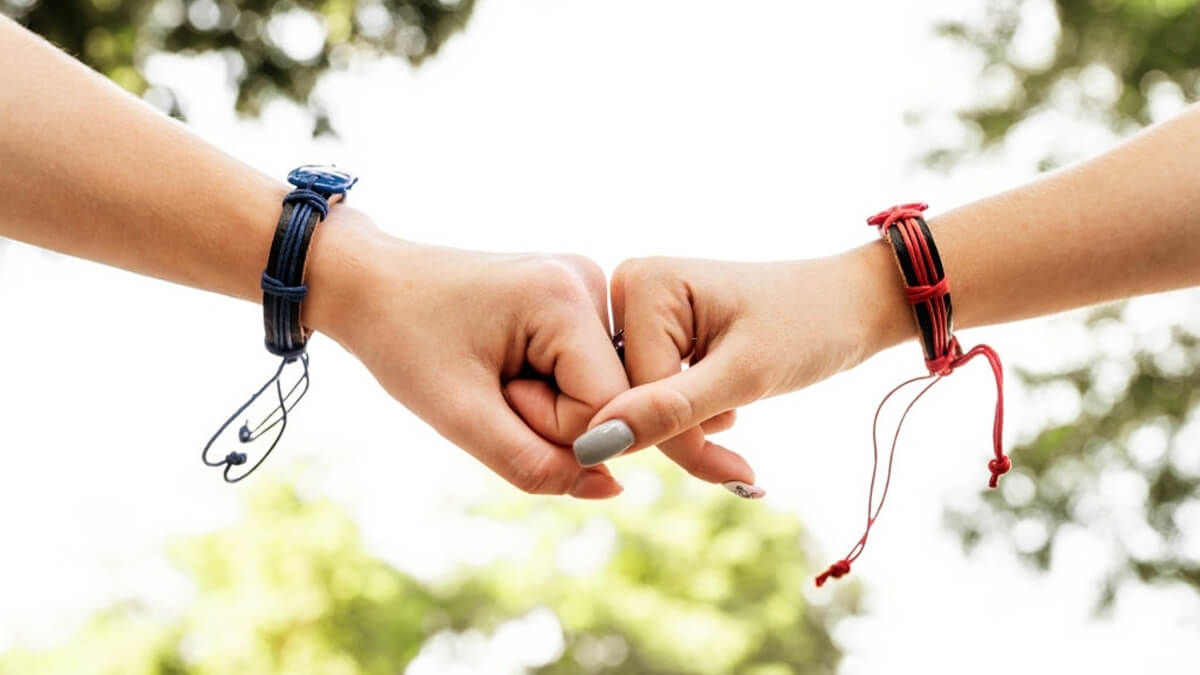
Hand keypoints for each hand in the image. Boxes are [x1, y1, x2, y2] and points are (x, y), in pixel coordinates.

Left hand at [309, 209, 629, 497]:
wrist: (369, 284)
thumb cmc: (403, 340)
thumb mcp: (460, 416)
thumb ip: (536, 464)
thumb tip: (611, 489)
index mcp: (566, 295)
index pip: (605, 408)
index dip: (549, 428)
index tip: (493, 394)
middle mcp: (589, 279)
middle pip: (607, 399)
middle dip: (546, 414)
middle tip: (487, 382)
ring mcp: (586, 285)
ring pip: (598, 392)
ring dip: (545, 403)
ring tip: (492, 369)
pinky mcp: (576, 298)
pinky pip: (584, 374)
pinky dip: (546, 387)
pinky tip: (506, 362)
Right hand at [573, 247, 903, 491]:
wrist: (850, 304)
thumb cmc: (808, 327)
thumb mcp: (744, 375)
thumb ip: (670, 410)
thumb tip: (595, 443)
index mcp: (642, 282)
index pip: (630, 394)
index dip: (679, 440)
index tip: (737, 469)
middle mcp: (629, 286)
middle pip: (628, 398)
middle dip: (684, 430)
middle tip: (737, 429)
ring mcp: (639, 308)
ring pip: (640, 404)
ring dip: (690, 423)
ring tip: (736, 402)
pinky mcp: (654, 328)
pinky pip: (652, 393)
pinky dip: (691, 412)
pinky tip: (726, 398)